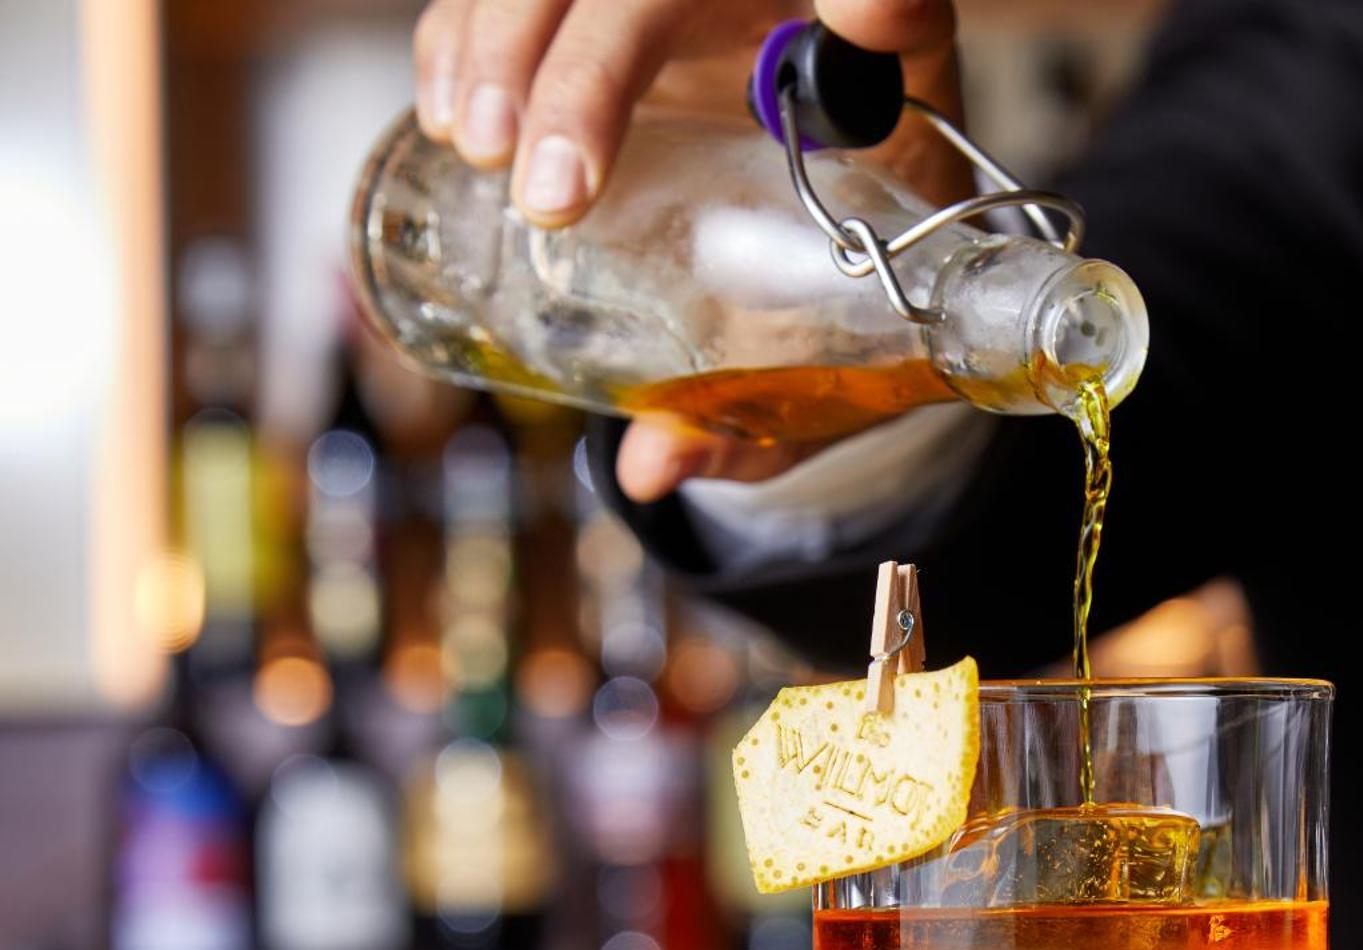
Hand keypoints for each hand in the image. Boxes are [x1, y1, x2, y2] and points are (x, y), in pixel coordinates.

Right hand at [413, 0, 966, 502]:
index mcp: (878, 84)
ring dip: (503, 37)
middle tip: (546, 192)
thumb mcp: (826, 368)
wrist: (821, 257)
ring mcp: (687, 6)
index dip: (876, 9)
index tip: (863, 19)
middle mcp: (782, 18)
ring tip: (471, 146)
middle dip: (591, 67)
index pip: (894, 9)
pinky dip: (465, 29)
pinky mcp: (605, 14)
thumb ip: (755, 419)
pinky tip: (444, 109)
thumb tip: (651, 466)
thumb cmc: (842, 303)